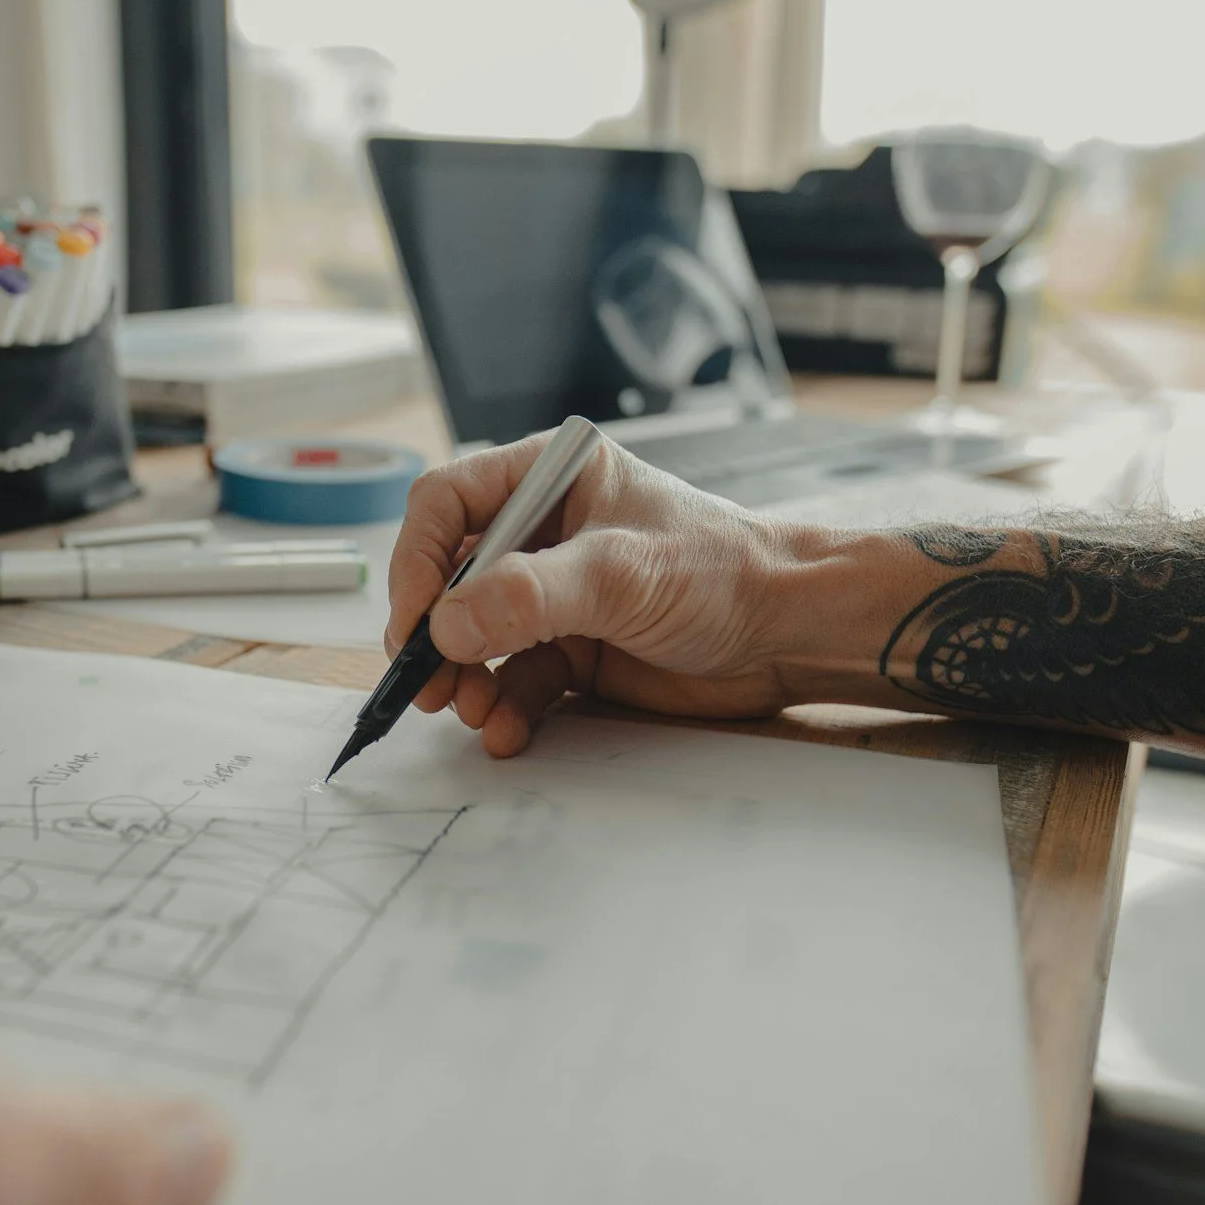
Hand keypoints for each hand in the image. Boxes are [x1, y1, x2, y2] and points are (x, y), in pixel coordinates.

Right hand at [385, 434, 818, 756]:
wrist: (790, 633)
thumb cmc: (726, 570)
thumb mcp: (622, 573)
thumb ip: (530, 595)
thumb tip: (448, 623)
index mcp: (549, 476)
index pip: (447, 502)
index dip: (418, 560)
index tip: (414, 620)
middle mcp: (543, 530)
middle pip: (449, 576)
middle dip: (434, 633)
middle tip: (426, 681)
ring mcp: (555, 593)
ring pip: (474, 635)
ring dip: (463, 677)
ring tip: (472, 708)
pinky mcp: (572, 649)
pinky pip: (512, 678)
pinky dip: (502, 706)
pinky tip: (508, 728)